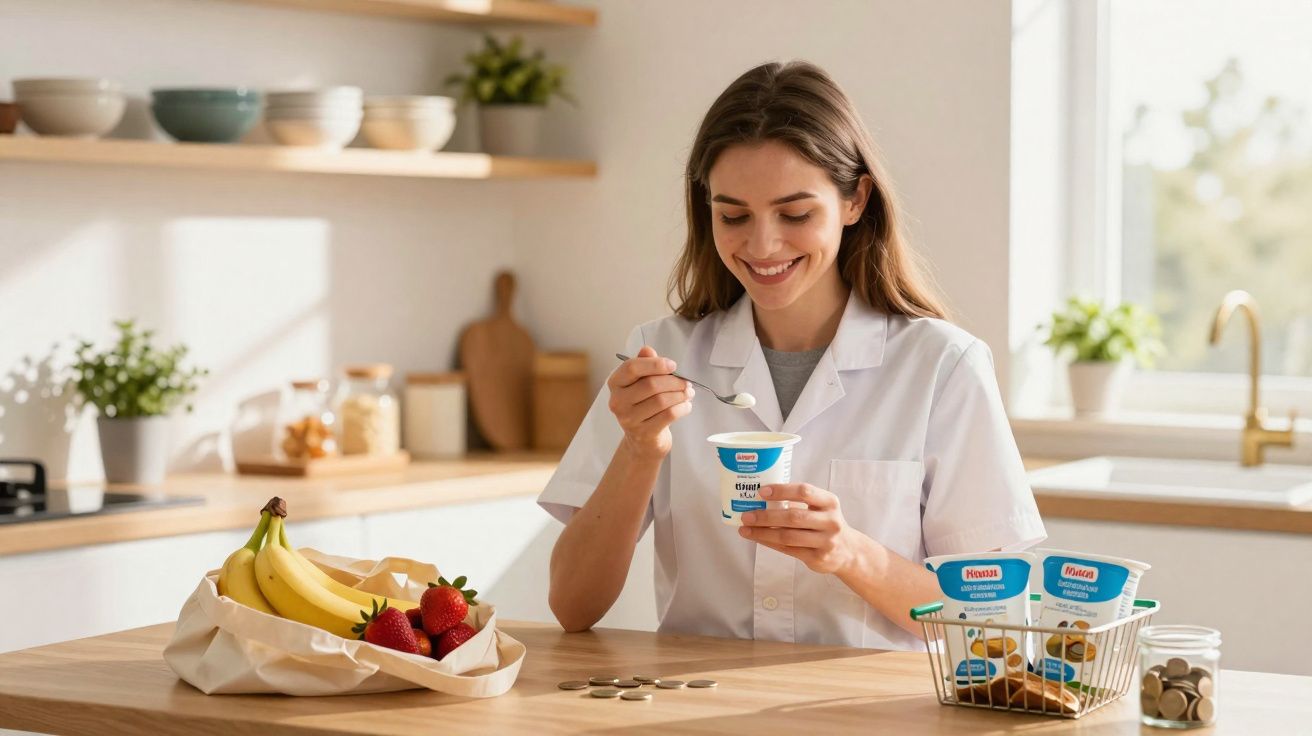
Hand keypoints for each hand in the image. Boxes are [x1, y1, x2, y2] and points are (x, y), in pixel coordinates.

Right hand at [607, 346, 693, 460]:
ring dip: (680, 394)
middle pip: (650, 384)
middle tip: (686, 382)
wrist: (642, 440)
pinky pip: (669, 415)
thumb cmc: (643, 406)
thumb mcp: (641, 383)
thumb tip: (647, 350)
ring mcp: (629, 419)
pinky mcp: (644, 433)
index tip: (672, 365)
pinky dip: (682, 408)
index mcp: (616, 383)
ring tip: (688, 393)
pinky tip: (686, 406)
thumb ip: (644, 365)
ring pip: (661, 400)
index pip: (631, 368)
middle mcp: (618, 401)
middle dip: (674, 381)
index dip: (655, 364)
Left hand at [738, 483, 865, 576]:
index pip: (804, 491)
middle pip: (793, 516)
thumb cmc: (826, 523)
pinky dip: (769, 543)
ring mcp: (826, 541)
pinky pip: (788, 550)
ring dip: (763, 532)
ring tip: (745, 529)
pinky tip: (758, 538)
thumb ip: (799, 501)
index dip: (781, 491)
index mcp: (829, 502)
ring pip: (788, 536)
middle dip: (766, 516)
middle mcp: (830, 521)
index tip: (761, 492)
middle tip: (746, 515)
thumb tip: (762, 498)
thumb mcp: (821, 507)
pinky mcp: (818, 558)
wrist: (849, 551)